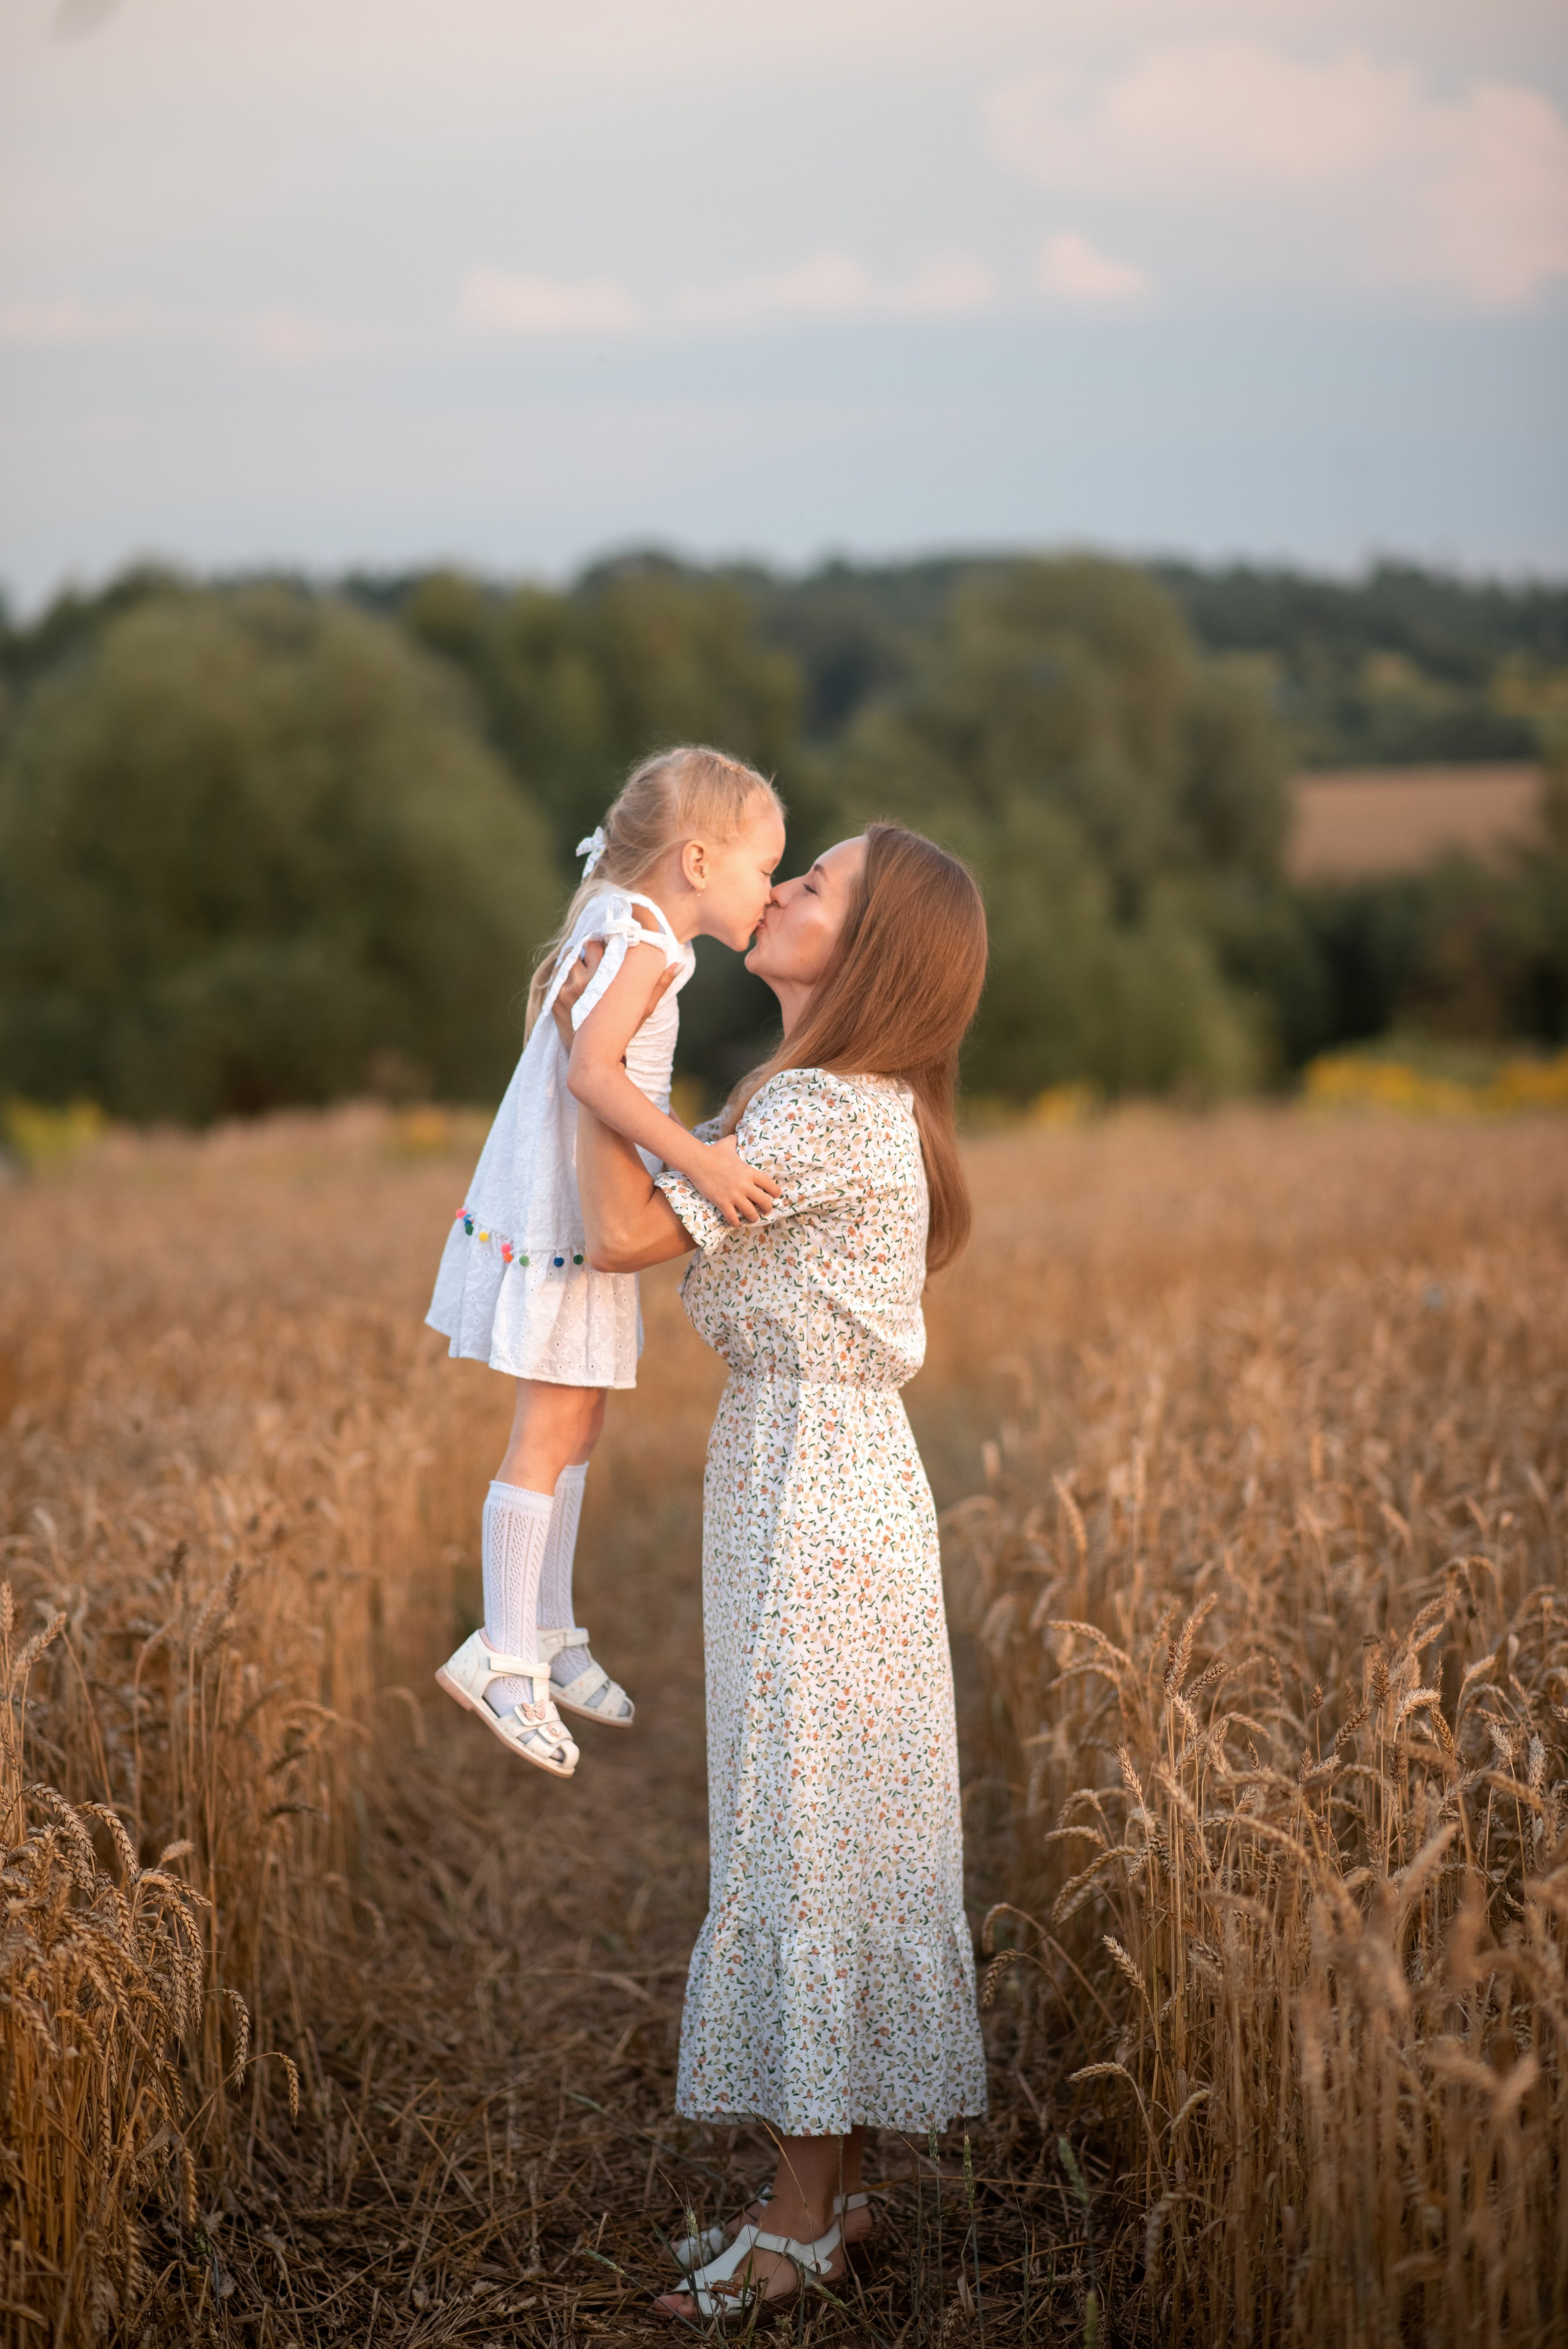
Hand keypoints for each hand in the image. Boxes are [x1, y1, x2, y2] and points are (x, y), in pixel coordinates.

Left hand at [550, 936, 677, 1051]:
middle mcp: (581, 982)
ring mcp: (565, 991)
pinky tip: (574, 981)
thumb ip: (660, 985)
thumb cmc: (622, 1032)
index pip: (595, 944)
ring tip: (585, 966)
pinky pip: (556, 977)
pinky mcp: (554, 1000)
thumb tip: (679, 965)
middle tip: (596, 954)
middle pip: (579, 948)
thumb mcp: (643, 1008)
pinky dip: (564, 975)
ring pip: (565, 960)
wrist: (593, 1059)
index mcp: (602, 978)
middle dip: (588, 949)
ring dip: (574, 960)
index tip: (608, 944)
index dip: (602, 942)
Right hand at [690, 1134, 782, 1226]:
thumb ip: (734, 1141)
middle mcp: (745, 1185)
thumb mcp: (727, 1144)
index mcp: (749, 1172)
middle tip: (766, 1211)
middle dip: (767, 1208)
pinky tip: (737, 1223)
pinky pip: (733, 1218)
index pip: (769, 1184)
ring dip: (753, 1218)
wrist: (698, 1161)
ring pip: (750, 1213)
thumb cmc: (714, 1152)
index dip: (775, 1191)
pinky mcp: (723, 1203)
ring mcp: (734, 1195)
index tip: (776, 1195)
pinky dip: (736, 1223)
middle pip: (764, 1201)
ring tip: (752, 1219)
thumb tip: (735, 1135)